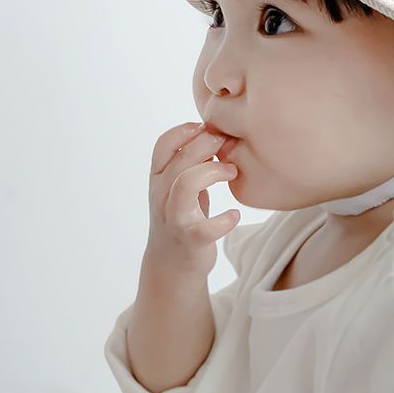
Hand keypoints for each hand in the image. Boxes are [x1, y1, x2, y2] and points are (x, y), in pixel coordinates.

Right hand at [145, 122, 240, 276]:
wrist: (171, 264)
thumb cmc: (182, 216)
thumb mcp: (180, 185)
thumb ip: (191, 162)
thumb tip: (214, 132)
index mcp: (159, 178)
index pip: (162, 145)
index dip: (185, 130)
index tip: (207, 128)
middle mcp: (161, 195)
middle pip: (180, 158)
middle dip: (208, 144)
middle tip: (228, 145)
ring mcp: (173, 217)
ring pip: (186, 184)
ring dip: (213, 172)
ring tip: (232, 172)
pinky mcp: (190, 240)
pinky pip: (206, 228)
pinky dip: (224, 220)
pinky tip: (234, 215)